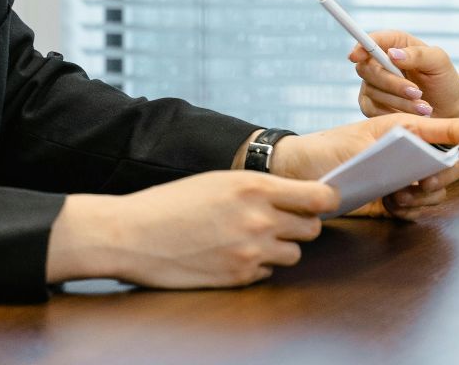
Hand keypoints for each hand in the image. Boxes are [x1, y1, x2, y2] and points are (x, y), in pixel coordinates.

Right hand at [45, 170, 337, 287]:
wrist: (133, 234)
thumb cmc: (173, 202)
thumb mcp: (220, 180)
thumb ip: (261, 188)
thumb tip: (300, 195)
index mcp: (256, 187)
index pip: (320, 197)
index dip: (325, 200)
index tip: (322, 202)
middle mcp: (260, 219)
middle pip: (312, 227)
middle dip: (301, 224)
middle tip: (281, 221)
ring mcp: (251, 251)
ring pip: (294, 253)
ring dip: (281, 247)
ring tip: (251, 238)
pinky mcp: (239, 276)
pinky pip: (269, 272)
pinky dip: (259, 265)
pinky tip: (232, 254)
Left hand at [272, 113, 458, 219]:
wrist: (302, 172)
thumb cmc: (328, 148)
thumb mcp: (359, 143)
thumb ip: (393, 151)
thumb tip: (420, 164)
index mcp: (405, 128)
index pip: (445, 128)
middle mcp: (409, 151)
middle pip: (448, 165)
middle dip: (442, 176)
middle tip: (421, 182)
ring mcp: (403, 175)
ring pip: (435, 190)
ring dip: (423, 197)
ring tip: (397, 196)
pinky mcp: (393, 197)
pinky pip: (417, 208)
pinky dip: (410, 211)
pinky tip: (392, 207)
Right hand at [350, 30, 458, 120]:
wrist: (447, 109)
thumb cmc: (443, 80)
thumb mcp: (439, 62)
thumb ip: (418, 54)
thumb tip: (393, 54)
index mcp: (395, 44)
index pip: (372, 40)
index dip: (361, 47)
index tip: (357, 56)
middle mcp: (380, 62)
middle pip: (367, 68)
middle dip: (392, 83)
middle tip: (417, 93)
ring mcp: (373, 84)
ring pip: (372, 91)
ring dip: (399, 101)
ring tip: (424, 108)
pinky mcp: (372, 105)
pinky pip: (372, 110)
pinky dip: (392, 113)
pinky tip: (410, 116)